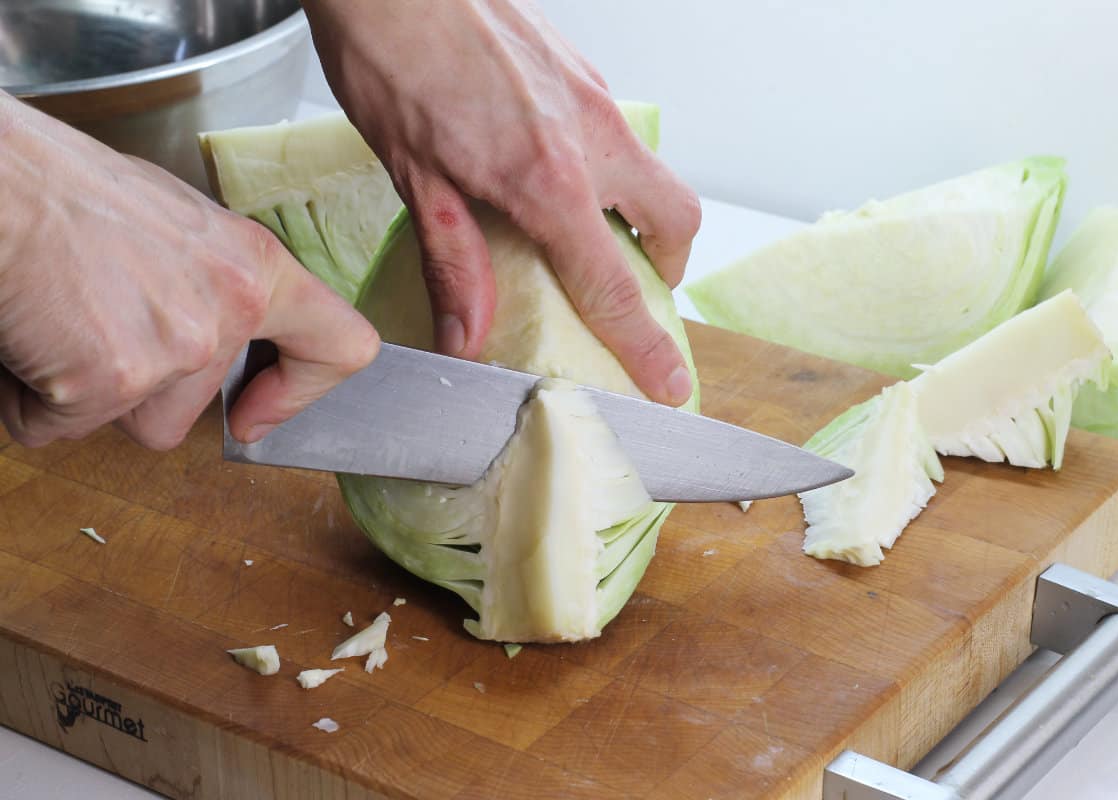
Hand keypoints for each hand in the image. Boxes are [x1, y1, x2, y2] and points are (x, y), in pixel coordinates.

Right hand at [0, 93, 379, 448]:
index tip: (258, 412)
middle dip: (139, 388)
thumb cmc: (66, 189)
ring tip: (56, 324)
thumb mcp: (178, 228)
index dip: (303, 391)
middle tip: (93, 324)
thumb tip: (217, 336)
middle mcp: (227, 313)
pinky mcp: (108, 382)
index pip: (341, 345)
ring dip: (86, 395)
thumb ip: (214, 288)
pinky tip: (24, 339)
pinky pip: (57, 425)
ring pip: (133, 421)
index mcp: (256, 269)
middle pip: (195, 407)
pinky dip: (28, 399)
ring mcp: (172, 352)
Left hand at [302, 0, 699, 405]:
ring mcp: (592, 97)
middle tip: (633, 291)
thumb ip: (455, 261)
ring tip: (593, 234)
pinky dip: (610, 169)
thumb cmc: (391, 54)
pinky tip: (555, 170)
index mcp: (549, 179)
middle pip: (675, 220)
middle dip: (668, 267)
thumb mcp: (415, 175)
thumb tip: (468, 334)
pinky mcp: (579, 69)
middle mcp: (590, 137)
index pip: (616, 285)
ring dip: (642, 214)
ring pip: (653, 171)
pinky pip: (619, 135)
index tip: (670, 381)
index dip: (646, 344)